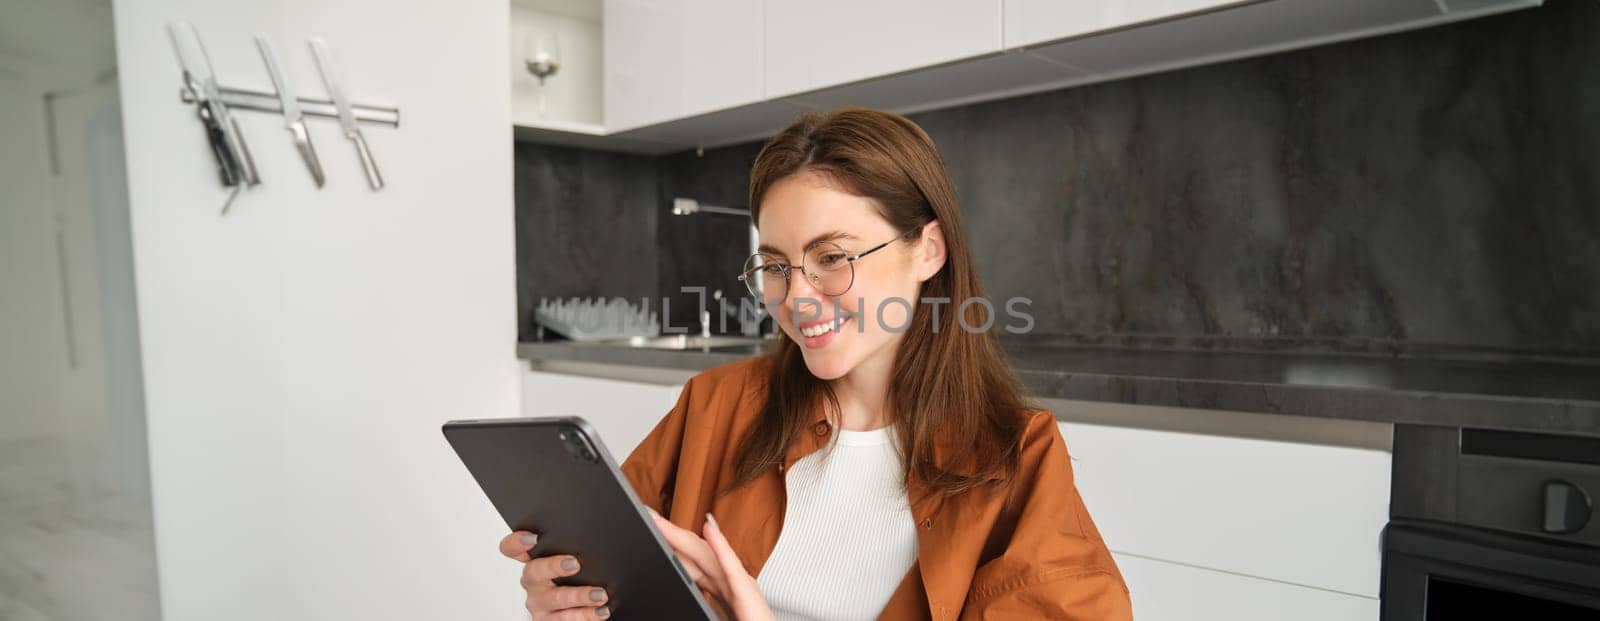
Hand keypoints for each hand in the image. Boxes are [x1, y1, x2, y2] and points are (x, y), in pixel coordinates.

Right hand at [499, 530, 611, 618]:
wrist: (583, 609)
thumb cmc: (579, 579)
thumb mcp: (574, 562)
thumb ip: (574, 551)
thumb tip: (597, 541)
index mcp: (535, 561)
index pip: (513, 549)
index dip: (516, 542)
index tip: (533, 538)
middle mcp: (533, 582)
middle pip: (533, 571)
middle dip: (554, 566)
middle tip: (575, 564)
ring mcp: (539, 604)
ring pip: (554, 599)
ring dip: (578, 596)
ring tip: (599, 595)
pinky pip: (564, 620)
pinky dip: (585, 616)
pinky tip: (600, 612)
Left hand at [650, 509, 775, 620]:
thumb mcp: (713, 615)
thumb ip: (699, 604)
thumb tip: (672, 605)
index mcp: (717, 588)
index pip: (687, 562)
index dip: (668, 545)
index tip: (648, 530)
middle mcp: (725, 580)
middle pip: (692, 551)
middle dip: (669, 533)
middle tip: (647, 515)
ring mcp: (736, 583)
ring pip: (704, 553)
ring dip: (681, 534)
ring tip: (659, 519)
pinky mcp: (746, 591)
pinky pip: (730, 566)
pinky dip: (720, 544)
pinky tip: (709, 527)